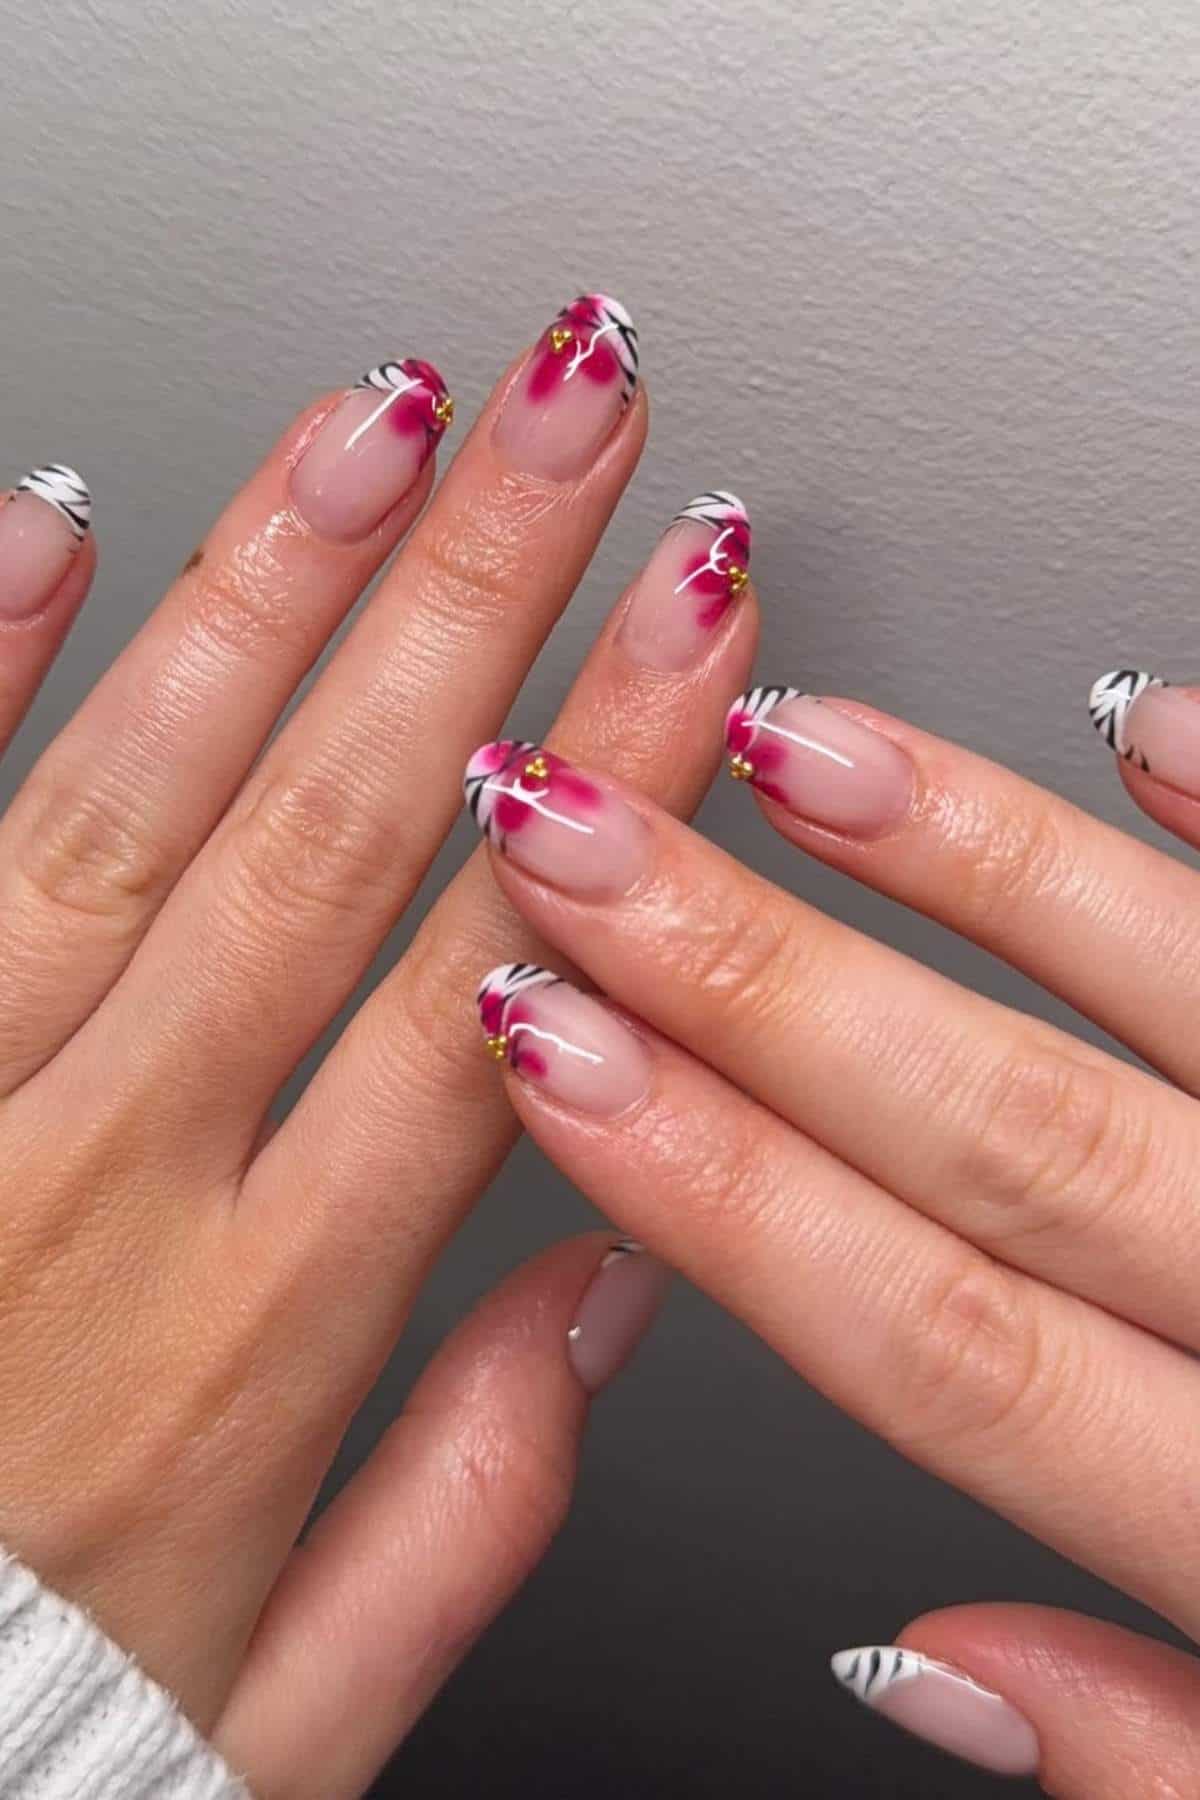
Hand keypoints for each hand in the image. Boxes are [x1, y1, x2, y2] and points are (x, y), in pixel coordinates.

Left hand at [0, 299, 756, 1794]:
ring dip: (275, 593)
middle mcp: (102, 1188)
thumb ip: (473, 1496)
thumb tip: (621, 1275)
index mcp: (253, 1333)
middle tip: (581, 414)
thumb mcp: (291, 1698)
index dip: (618, 778)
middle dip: (482, 601)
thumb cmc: (11, 1722)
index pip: (490, 986)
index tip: (700, 612)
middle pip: (338, 840)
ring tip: (386, 419)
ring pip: (135, 806)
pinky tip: (51, 524)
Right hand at [467, 672, 1199, 1794]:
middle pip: (1008, 1139)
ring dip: (975, 862)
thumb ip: (1149, 1758)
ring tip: (790, 745)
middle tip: (574, 846)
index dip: (719, 1189)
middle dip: (761, 989)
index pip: (936, 1334)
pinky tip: (1152, 719)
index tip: (550, 1057)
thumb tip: (915, 1672)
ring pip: (1181, 994)